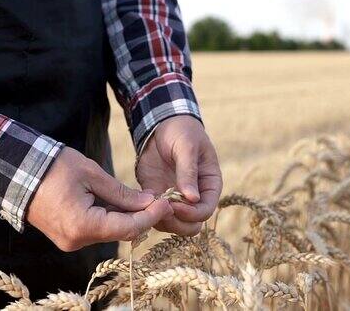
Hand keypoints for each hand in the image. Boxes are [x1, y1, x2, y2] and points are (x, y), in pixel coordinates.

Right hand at [26, 147, 172, 251]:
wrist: (17, 171)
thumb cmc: (53, 167)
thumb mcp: (91, 173)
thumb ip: (121, 193)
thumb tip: (148, 202)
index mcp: (82, 225)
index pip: (127, 227)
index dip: (151, 216)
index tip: (166, 202)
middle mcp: (76, 240)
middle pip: (120, 232)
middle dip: (141, 217)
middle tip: (158, 199)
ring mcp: (69, 241)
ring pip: (109, 232)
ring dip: (126, 217)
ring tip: (141, 198)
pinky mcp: (66, 236)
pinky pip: (95, 230)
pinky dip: (110, 218)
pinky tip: (120, 203)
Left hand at [136, 115, 222, 235]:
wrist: (162, 124)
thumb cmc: (182, 131)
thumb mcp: (186, 147)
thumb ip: (188, 172)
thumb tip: (193, 199)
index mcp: (209, 185)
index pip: (205, 211)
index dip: (192, 214)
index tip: (175, 205)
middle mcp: (194, 197)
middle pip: (190, 225)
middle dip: (176, 222)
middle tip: (160, 210)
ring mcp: (175, 198)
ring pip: (172, 223)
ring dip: (160, 219)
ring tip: (148, 204)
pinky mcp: (157, 195)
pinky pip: (154, 213)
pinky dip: (147, 212)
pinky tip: (140, 200)